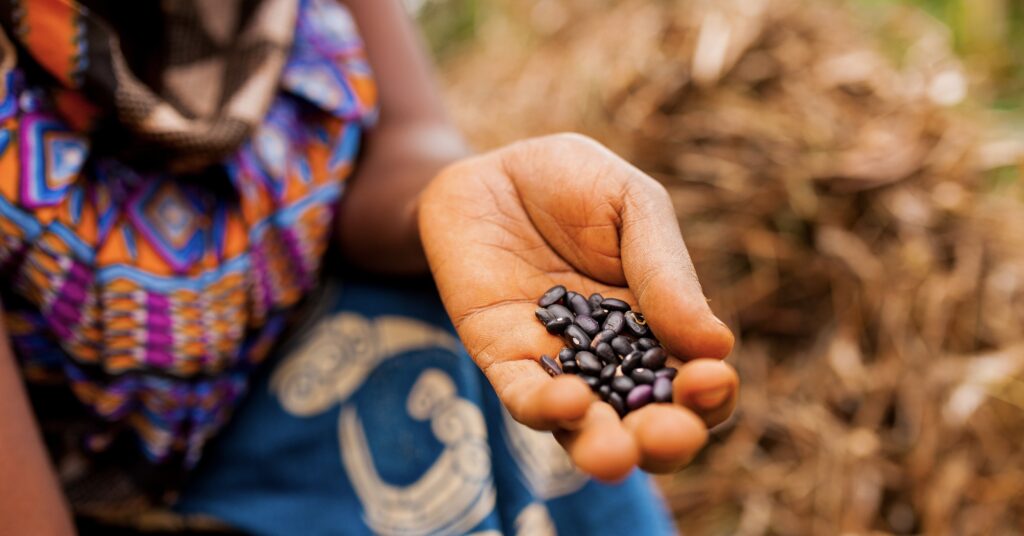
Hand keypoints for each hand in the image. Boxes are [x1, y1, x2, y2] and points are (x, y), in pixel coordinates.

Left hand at [418, 133, 737, 479]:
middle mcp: (613, 362)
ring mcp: (557, 365)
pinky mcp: (503, 358)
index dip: (712, 396)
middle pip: (648, 424)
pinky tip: (566, 401)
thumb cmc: (573, 183)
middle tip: (670, 434)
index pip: (697, 385)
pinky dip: (545, 408)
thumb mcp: (634, 207)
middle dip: (666, 442)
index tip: (711, 378)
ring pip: (586, 428)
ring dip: (605, 448)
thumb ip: (666, 273)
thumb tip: (717, 346)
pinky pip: (524, 396)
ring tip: (616, 453)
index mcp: (661, 328)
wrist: (491, 169)